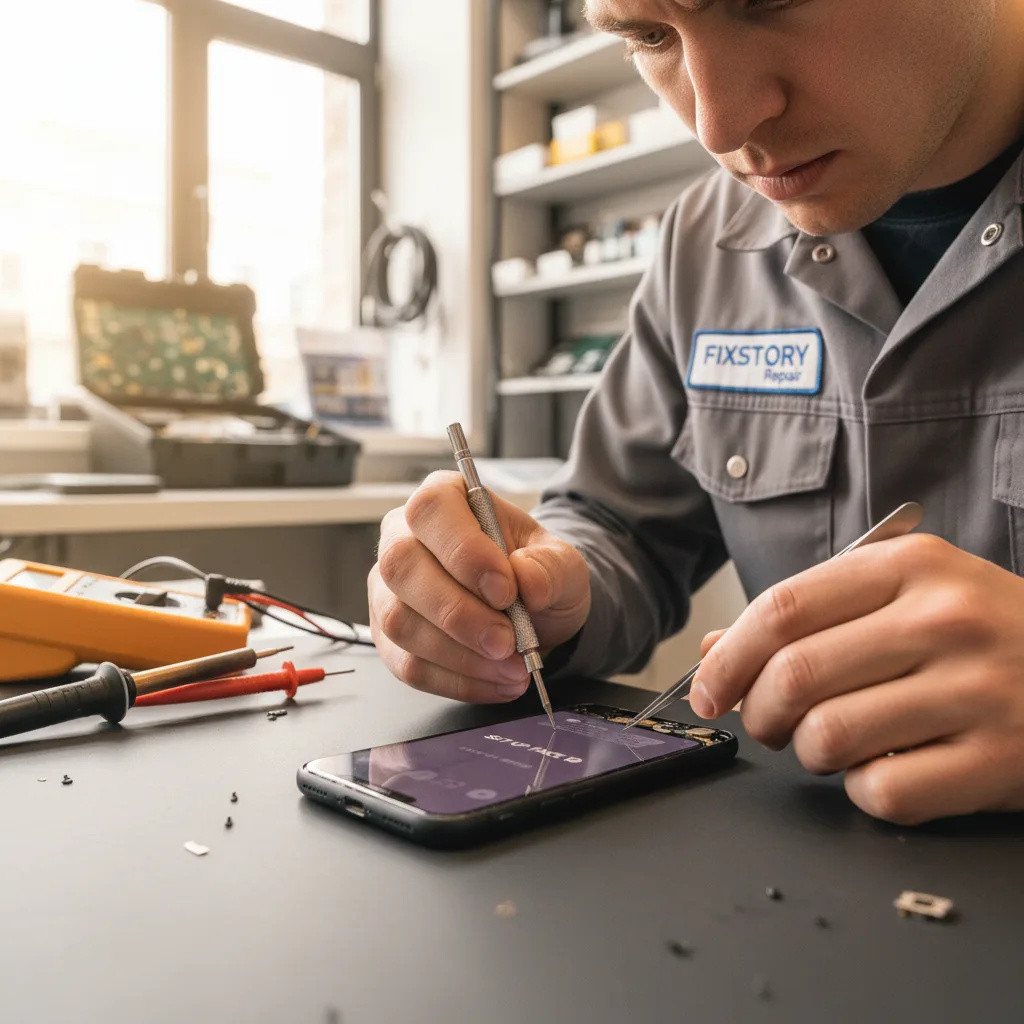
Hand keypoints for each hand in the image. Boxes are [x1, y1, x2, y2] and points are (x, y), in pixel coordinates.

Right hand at [368, 471, 590, 702]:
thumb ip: (551, 568)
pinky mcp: (390, 637)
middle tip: (507, 641)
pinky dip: (457, 680)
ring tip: (511, 666)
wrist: (535, 614)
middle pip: (401, 566)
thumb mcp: (563, 564)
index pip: (431, 510)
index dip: (464, 551)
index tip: (505, 590)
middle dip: (458, 613)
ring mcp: (388, 590)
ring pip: (399, 621)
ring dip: (460, 654)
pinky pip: (408, 664)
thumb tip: (526, 580)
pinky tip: (495, 681)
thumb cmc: (536, 574)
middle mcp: (402, 537)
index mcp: (445, 499)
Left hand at [690, 535, 1023, 823]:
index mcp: (910, 567)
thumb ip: (809, 616)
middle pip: (795, 674)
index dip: (727, 657)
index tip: (708, 689)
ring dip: (809, 752)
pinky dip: (865, 791)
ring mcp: (980, 691)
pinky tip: (887, 769)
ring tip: (831, 743)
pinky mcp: (1001, 760)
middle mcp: (946, 620)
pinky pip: (884, 792)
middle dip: (757, 711)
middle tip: (765, 722)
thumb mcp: (904, 595)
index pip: (782, 608)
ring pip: (829, 737)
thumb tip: (714, 650)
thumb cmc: (985, 631)